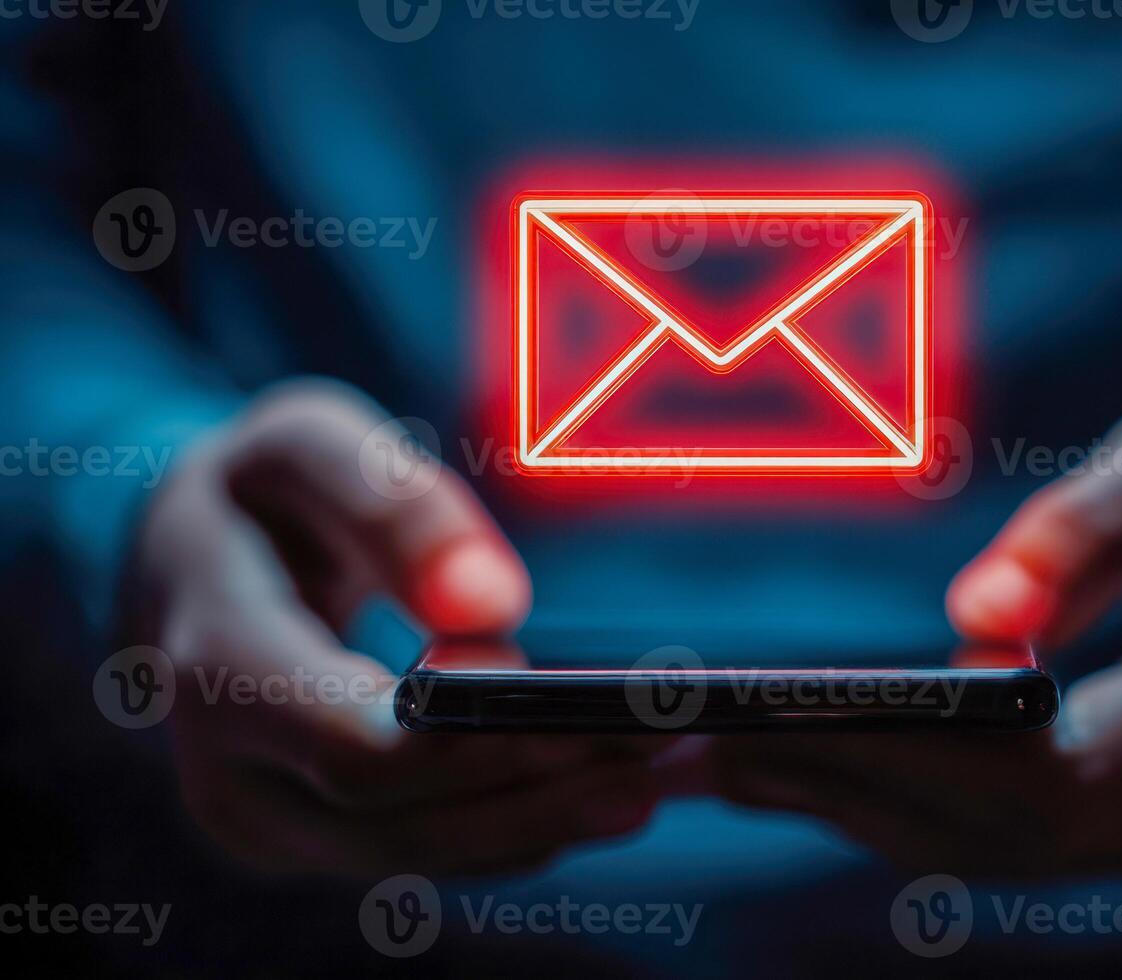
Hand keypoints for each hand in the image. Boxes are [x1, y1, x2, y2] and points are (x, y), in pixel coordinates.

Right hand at [129, 379, 659, 875]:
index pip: (356, 749)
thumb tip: (494, 606)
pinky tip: (591, 795)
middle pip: (397, 819)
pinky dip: (509, 830)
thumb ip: (392, 506)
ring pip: (415, 855)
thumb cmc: (259, 492)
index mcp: (218, 660)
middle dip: (533, 787)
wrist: (187, 563)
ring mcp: (259, 817)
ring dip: (539, 821)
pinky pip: (416, 854)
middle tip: (654, 746)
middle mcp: (224, 767)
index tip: (588, 717)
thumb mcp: (308, 446)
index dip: (475, 746)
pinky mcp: (302, 835)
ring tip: (647, 777)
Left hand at [712, 385, 1121, 873]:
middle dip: (838, 782)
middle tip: (689, 741)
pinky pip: (986, 837)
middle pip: (997, 828)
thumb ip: (1092, 531)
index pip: (1063, 772)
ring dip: (835, 804)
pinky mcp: (1120, 825)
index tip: (783, 719)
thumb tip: (972, 616)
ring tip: (694, 758)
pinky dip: (877, 802)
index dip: (917, 755)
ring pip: (979, 848)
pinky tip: (780, 767)